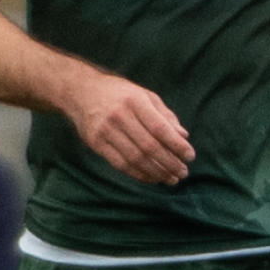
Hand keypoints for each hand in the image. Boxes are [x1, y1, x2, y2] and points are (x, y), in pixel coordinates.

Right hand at [70, 68, 191, 185]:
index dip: (177, 146)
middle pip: (149, 147)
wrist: (80, 91)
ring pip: (135, 159)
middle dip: (170, 163)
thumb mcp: (145, 96)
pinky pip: (120, 164)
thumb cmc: (120, 93)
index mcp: (135, 102)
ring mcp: (105, 130)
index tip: (190, 156)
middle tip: (183, 173)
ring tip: (171, 179)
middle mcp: (119, 116)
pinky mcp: (95, 143)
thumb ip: (165, 115)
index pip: (160, 129)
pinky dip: (138, 174)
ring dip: (156, 173)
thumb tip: (184, 136)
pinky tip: (152, 178)